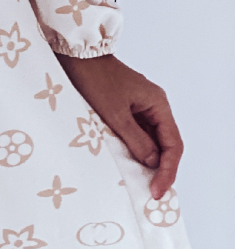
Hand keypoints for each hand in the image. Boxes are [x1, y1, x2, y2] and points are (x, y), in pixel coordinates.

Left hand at [55, 52, 182, 199]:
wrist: (74, 54)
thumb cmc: (94, 79)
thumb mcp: (115, 114)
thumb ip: (136, 140)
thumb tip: (153, 163)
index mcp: (158, 104)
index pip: (173, 144)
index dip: (168, 171)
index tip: (156, 191)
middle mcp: (154, 105)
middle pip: (165, 144)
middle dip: (161, 170)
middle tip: (152, 194)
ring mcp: (140, 106)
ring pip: (151, 141)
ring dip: (148, 162)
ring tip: (142, 185)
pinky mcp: (126, 107)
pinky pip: (137, 134)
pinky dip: (135, 150)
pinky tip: (129, 165)